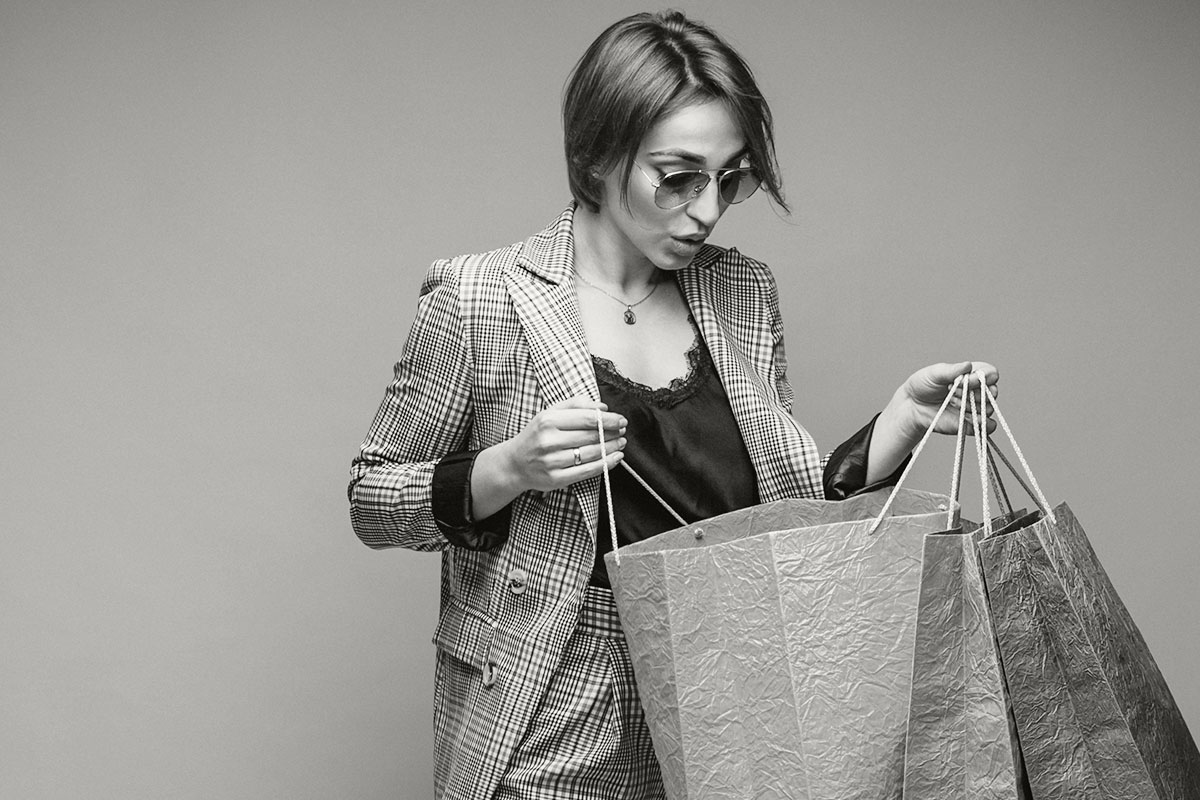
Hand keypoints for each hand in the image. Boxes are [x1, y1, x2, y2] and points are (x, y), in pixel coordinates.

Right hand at [491, 396, 626, 493]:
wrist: (514, 463)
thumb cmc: (536, 435)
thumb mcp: (549, 413)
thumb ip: (576, 405)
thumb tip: (602, 407)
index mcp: (548, 420)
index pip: (587, 418)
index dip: (609, 419)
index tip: (621, 419)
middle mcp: (549, 440)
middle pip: (592, 436)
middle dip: (613, 433)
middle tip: (623, 430)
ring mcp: (552, 461)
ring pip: (592, 453)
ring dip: (612, 448)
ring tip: (621, 442)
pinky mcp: (556, 478)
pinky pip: (587, 471)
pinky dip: (605, 464)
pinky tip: (615, 458)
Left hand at [866, 361, 998, 484]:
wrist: (912, 406)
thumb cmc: (924, 385)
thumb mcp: (935, 373)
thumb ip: (952, 370)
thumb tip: (968, 365)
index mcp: (973, 374)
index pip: (991, 374)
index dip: (982, 378)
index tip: (964, 381)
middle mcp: (978, 391)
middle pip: (992, 392)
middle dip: (973, 393)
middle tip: (952, 392)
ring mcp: (976, 408)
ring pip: (988, 409)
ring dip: (969, 406)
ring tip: (951, 402)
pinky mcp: (972, 424)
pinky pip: (988, 427)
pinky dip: (981, 423)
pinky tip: (965, 418)